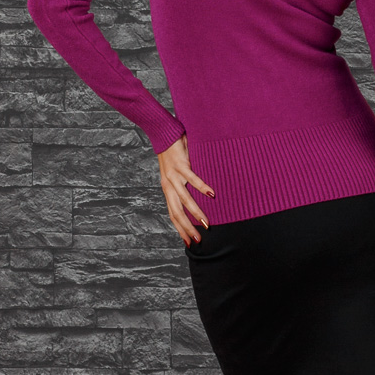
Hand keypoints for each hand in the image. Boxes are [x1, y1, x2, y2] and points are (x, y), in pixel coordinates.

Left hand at [157, 133, 215, 247]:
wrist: (163, 133)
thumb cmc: (173, 153)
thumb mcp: (175, 173)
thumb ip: (182, 184)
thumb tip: (196, 196)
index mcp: (167, 189)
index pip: (173, 214)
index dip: (180, 228)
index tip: (189, 242)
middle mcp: (169, 185)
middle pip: (177, 212)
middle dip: (187, 228)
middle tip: (198, 240)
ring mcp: (174, 176)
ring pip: (185, 200)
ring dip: (196, 213)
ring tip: (206, 224)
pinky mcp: (181, 165)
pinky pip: (192, 179)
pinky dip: (202, 187)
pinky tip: (212, 194)